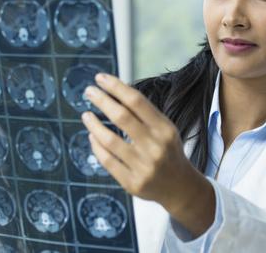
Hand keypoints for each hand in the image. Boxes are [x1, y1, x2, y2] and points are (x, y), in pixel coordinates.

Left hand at [81, 72, 214, 235]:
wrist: (179, 187)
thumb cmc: (167, 151)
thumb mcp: (165, 129)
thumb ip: (143, 114)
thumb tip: (114, 91)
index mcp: (164, 129)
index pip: (137, 101)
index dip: (116, 87)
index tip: (101, 78)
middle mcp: (155, 147)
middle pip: (122, 117)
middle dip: (102, 100)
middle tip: (89, 91)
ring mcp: (143, 166)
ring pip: (109, 140)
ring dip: (93, 124)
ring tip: (86, 115)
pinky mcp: (132, 183)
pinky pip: (107, 160)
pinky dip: (96, 146)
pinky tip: (92, 136)